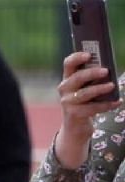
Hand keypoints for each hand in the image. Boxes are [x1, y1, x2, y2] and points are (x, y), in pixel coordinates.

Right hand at [56, 51, 121, 166]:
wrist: (75, 126)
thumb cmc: (84, 102)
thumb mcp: (86, 87)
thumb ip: (92, 78)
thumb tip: (109, 70)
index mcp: (68, 78)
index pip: (68, 64)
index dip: (77, 58)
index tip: (89, 54)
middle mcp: (64, 89)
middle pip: (77, 78)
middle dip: (92, 73)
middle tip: (106, 71)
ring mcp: (68, 102)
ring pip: (84, 93)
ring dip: (99, 89)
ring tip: (112, 86)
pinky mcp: (74, 114)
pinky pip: (92, 108)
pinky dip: (107, 105)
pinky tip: (118, 102)